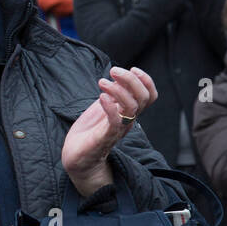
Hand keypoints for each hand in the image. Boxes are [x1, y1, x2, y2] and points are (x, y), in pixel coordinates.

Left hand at [62, 66, 157, 196]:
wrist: (77, 157)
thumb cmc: (90, 131)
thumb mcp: (103, 107)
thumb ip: (113, 94)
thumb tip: (118, 77)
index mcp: (129, 112)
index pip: (149, 96)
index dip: (146, 81)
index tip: (132, 68)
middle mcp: (127, 120)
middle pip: (143, 98)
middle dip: (131, 80)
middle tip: (113, 70)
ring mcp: (118, 129)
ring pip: (132, 107)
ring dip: (118, 90)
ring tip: (102, 82)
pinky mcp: (105, 137)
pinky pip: (115, 122)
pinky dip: (110, 107)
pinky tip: (101, 97)